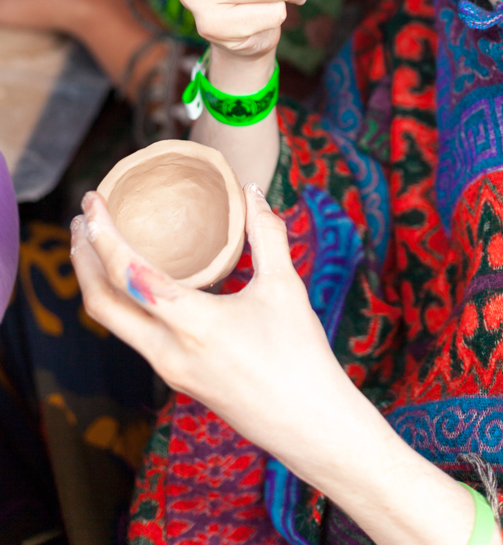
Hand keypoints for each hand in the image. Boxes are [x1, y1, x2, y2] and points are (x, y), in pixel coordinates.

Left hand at [72, 186, 348, 465]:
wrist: (308, 424)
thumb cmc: (300, 356)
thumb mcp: (285, 287)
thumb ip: (267, 234)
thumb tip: (251, 190)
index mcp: (194, 326)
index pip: (129, 276)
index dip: (104, 235)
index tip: (92, 201)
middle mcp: (169, 352)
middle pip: (102, 305)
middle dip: (83, 258)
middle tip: (82, 219)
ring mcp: (169, 369)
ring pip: (114, 322)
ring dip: (98, 281)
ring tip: (98, 244)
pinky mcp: (177, 377)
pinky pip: (134, 334)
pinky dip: (122, 300)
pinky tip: (135, 281)